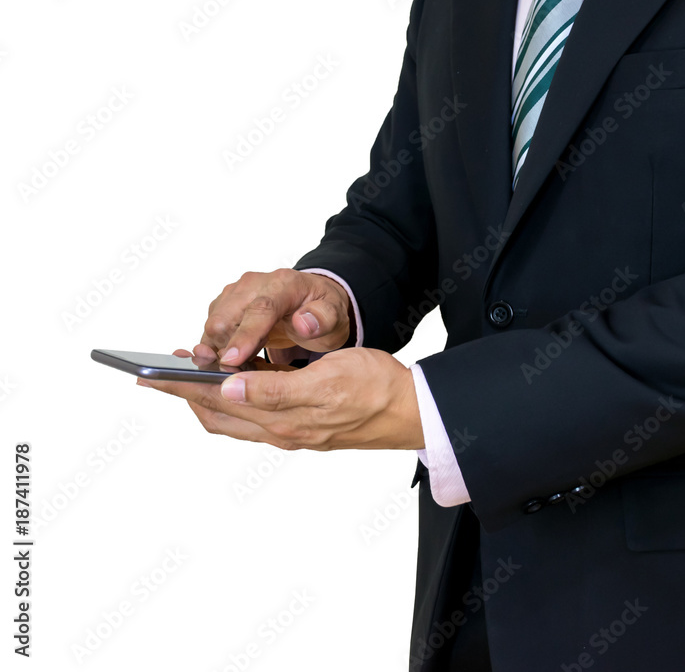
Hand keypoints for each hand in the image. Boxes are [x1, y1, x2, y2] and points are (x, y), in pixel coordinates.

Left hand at [138, 347, 423, 451]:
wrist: (411, 409)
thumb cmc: (375, 389)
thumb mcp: (325, 381)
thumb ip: (274, 389)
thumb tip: (226, 388)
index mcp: (282, 420)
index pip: (218, 403)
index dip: (183, 389)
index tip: (153, 376)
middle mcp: (282, 430)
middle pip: (219, 415)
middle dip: (187, 394)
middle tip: (162, 374)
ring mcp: (294, 430)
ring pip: (237, 416)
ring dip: (211, 396)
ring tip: (194, 373)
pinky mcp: (306, 424)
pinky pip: (259, 413)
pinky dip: (239, 397)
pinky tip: (241, 379)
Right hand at [196, 269, 353, 365]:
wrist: (312, 304)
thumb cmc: (322, 311)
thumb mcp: (335, 317)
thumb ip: (324, 318)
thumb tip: (303, 323)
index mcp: (284, 283)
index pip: (259, 309)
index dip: (244, 336)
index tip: (232, 360)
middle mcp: (254, 284)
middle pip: (224, 318)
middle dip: (226, 350)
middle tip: (243, 372)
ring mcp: (235, 294)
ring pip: (212, 327)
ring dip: (221, 352)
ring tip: (245, 366)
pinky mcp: (223, 306)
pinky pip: (210, 332)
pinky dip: (217, 350)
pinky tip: (236, 360)